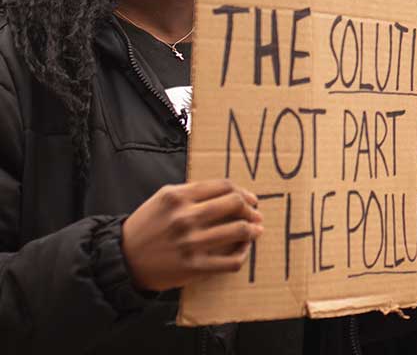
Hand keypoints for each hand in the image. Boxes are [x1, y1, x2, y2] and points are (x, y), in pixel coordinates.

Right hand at [121, 179, 262, 291]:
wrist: (122, 259)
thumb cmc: (147, 226)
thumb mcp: (164, 198)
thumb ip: (194, 192)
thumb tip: (230, 192)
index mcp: (178, 197)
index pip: (225, 186)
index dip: (243, 192)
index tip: (251, 199)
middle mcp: (185, 217)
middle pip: (235, 204)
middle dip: (251, 209)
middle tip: (256, 214)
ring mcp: (190, 243)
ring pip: (238, 231)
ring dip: (253, 230)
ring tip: (256, 231)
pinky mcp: (193, 267)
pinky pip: (231, 261)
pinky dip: (242, 254)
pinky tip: (242, 250)